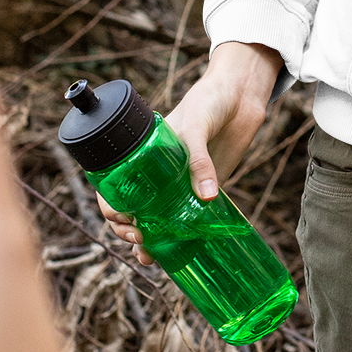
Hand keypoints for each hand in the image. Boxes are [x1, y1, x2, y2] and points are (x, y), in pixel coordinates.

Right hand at [96, 41, 281, 263]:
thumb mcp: (197, 127)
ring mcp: (180, 182)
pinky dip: (182, 237)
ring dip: (150, 241)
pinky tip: (177, 254)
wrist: (240, 95)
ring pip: (157, 218)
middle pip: (131, 208)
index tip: (122, 219)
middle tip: (139, 239)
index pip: (114, 185)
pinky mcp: (206, 187)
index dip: (111, 206)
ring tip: (150, 256)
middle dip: (127, 229)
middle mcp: (157, 172)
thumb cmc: (209, 101)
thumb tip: (205, 196)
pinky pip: (189, 217)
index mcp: (143, 154)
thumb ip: (199, 159)